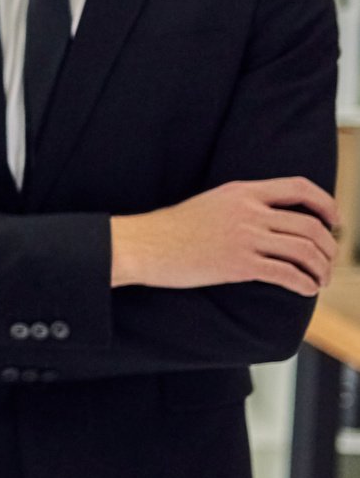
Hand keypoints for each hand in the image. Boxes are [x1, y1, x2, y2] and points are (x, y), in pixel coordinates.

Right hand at [112, 177, 341, 294]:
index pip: (299, 188)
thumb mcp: (211, 203)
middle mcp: (249, 212)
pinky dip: (304, 283)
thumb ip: (242, 205)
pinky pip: (286, 273)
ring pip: (304, 250)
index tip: (333, 220)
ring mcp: (245, 238)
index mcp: (242, 192)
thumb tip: (271, 221)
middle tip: (328, 260)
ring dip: (320, 268)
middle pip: (309, 225)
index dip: (325, 204)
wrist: (143, 245)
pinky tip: (306, 290)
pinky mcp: (239, 265)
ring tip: (320, 279)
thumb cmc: (171, 229)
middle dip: (328, 246)